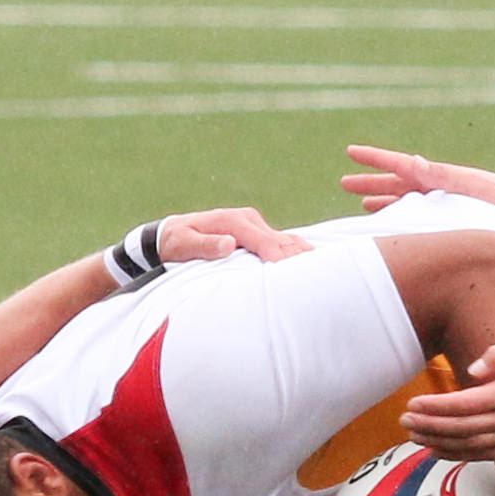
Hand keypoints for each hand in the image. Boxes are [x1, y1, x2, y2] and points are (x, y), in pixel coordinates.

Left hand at [157, 207, 307, 264]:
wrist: (171, 233)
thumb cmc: (176, 243)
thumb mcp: (184, 245)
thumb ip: (206, 245)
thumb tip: (229, 244)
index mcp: (232, 221)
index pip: (264, 241)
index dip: (279, 258)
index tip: (290, 275)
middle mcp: (247, 219)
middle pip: (280, 239)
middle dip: (297, 256)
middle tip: (319, 275)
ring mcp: (254, 224)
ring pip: (284, 239)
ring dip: (301, 253)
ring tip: (323, 267)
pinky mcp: (257, 232)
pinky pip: (279, 241)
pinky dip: (294, 251)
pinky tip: (311, 259)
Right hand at [339, 145, 494, 213]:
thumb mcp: (473, 187)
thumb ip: (442, 176)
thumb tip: (411, 162)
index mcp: (442, 178)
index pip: (402, 165)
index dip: (376, 159)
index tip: (350, 151)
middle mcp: (442, 186)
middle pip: (399, 182)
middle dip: (372, 182)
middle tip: (345, 182)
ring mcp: (449, 200)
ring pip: (407, 198)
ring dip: (385, 200)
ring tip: (364, 204)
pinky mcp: (457, 214)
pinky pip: (421, 213)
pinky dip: (404, 215)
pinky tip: (398, 223)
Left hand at [399, 341, 494, 460]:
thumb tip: (472, 370)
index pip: (463, 404)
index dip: (435, 406)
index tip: (413, 404)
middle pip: (459, 427)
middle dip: (428, 425)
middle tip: (404, 420)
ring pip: (466, 444)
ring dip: (436, 441)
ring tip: (412, 435)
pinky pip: (478, 456)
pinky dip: (454, 455)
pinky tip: (434, 451)